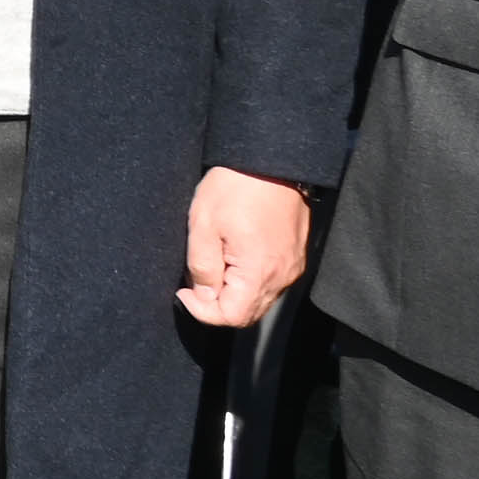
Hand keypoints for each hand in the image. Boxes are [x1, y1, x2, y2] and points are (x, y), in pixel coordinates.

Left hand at [179, 165, 308, 327]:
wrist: (270, 161)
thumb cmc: (234, 188)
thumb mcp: (203, 225)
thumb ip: (202, 267)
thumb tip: (203, 296)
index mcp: (259, 271)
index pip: (233, 317)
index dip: (203, 311)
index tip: (184, 291)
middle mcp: (282, 276)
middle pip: (248, 313)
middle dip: (217, 304)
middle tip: (194, 280)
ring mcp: (292, 267)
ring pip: (259, 299)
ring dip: (232, 292)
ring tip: (213, 262)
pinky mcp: (295, 256)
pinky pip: (270, 282)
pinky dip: (248, 280)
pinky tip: (231, 256)